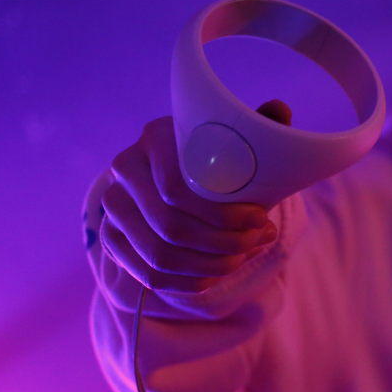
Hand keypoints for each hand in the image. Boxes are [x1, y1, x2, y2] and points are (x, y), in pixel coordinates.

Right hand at [100, 100, 292, 292]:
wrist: (179, 177)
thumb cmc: (219, 157)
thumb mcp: (238, 140)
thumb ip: (260, 126)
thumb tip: (280, 109)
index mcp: (155, 137)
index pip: (179, 189)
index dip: (224, 214)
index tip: (262, 219)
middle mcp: (125, 167)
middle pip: (171, 226)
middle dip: (223, 243)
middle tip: (258, 242)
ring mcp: (113, 205)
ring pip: (160, 256)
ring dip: (210, 265)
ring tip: (244, 257)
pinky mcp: (112, 237)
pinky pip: (149, 275)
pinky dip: (188, 282)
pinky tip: (217, 276)